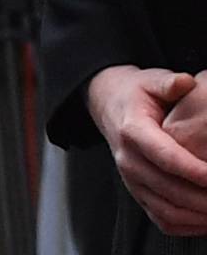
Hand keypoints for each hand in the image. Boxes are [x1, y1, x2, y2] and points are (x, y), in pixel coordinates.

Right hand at [89, 64, 206, 231]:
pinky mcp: (137, 194)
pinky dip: (186, 226)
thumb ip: (169, 83)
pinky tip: (204, 219)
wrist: (109, 106)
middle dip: (201, 198)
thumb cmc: (136, 93)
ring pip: (166, 211)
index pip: (165, 156)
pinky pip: (161, 220)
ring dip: (196, 215)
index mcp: (132, 131)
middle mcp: (129, 160)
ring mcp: (131, 181)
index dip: (192, 170)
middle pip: (168, 189)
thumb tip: (186, 81)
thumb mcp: (150, 81)